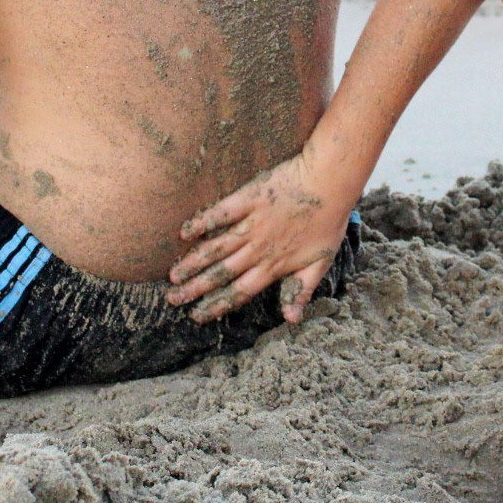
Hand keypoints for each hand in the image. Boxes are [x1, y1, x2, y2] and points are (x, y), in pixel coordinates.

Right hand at [168, 147, 354, 324]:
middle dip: (195, 289)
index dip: (217, 305)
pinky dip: (202, 223)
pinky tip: (185, 232)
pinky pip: (220, 213)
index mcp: (275, 265)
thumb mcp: (321, 262)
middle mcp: (258, 248)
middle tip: (172, 299)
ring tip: (173, 274)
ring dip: (193, 262)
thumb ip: (302, 290)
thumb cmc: (329, 221)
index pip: (240, 292)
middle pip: (221, 273)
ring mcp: (252, 224)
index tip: (196, 316)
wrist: (330, 182)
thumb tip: (291, 320)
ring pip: (216, 248)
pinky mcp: (248, 199)